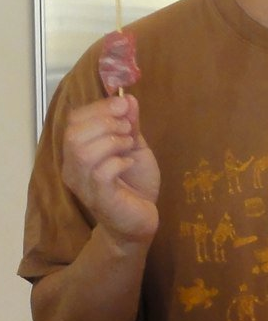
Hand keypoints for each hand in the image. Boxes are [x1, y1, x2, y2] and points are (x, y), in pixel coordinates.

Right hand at [62, 94, 159, 245]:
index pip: (74, 120)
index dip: (98, 108)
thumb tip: (128, 99)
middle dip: (104, 122)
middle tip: (128, 128)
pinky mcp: (99, 198)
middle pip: (73, 134)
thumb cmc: (134, 184)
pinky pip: (100, 173)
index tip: (123, 105)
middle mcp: (73, 168)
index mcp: (77, 151)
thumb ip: (129, 125)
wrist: (140, 221)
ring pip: (83, 152)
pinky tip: (127, 163)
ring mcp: (84, 185)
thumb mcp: (134, 147)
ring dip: (111, 140)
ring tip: (129, 145)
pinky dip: (117, 161)